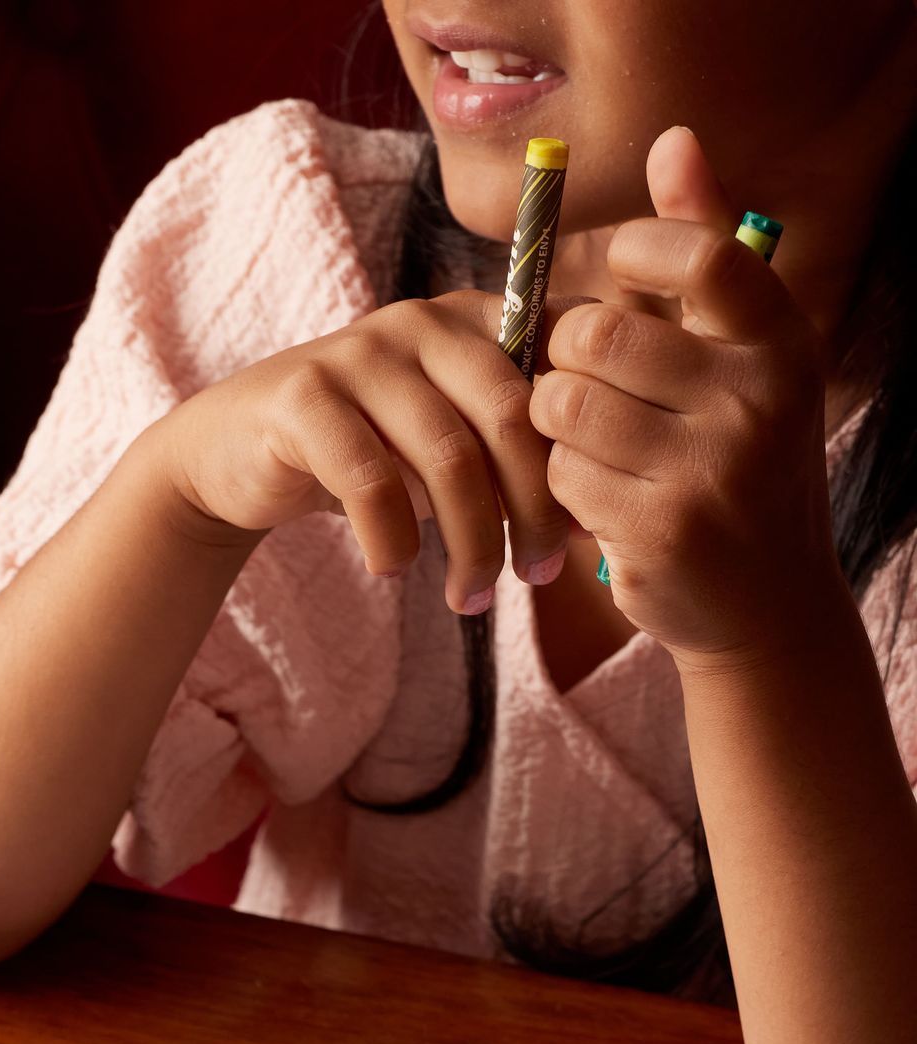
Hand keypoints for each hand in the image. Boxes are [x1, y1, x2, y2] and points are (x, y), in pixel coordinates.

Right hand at [161, 291, 567, 613]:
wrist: (236, 453)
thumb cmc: (363, 455)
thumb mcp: (446, 442)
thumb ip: (511, 453)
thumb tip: (595, 516)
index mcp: (475, 321)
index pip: (557, 365)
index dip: (584, 444)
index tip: (586, 526)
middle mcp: (424, 322)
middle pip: (511, 415)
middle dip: (534, 508)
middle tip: (538, 576)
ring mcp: (361, 353)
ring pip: (447, 455)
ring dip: (469, 543)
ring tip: (469, 600)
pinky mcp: (304, 397)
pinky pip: (370, 480)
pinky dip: (391, 540)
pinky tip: (394, 571)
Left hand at [531, 128, 840, 666]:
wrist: (765, 605)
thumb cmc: (737, 460)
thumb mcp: (742, 354)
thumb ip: (704, 248)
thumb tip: (673, 140)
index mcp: (782, 343)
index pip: (700, 254)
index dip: (633, 251)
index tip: (612, 273)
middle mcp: (757, 401)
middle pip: (596, 332)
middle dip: (569, 356)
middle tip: (586, 382)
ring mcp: (710, 471)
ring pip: (564, 407)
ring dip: (560, 426)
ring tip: (598, 445)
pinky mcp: (659, 533)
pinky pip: (561, 476)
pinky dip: (565, 485)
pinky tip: (605, 502)